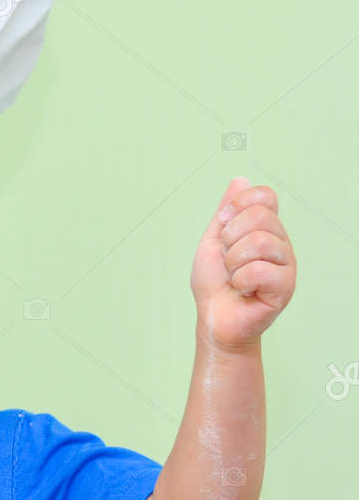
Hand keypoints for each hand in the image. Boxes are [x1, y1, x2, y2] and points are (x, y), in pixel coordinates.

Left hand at [192, 177, 295, 351]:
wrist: (215, 319)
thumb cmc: (215, 284)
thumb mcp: (212, 241)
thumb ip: (225, 212)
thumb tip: (240, 180)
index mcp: (266, 229)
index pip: (264, 196)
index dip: (238, 207)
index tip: (224, 228)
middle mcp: (281, 242)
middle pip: (260, 216)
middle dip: (230, 239)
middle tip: (228, 260)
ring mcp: (287, 264)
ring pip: (258, 242)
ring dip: (233, 263)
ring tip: (235, 277)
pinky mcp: (286, 286)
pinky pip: (259, 270)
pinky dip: (241, 281)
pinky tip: (244, 290)